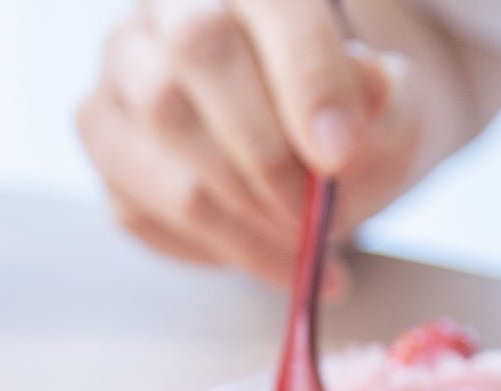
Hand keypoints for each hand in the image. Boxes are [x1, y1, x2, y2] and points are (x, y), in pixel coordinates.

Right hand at [79, 0, 426, 289]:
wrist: (313, 152)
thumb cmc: (350, 124)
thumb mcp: (396, 114)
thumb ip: (391, 102)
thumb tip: (369, 87)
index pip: (270, 3)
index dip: (307, 79)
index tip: (341, 155)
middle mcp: (168, 7)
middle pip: (196, 53)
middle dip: (265, 155)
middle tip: (313, 214)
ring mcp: (122, 71)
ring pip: (162, 135)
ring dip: (242, 218)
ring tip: (303, 248)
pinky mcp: (104, 140)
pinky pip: (143, 206)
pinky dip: (217, 247)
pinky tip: (267, 255)